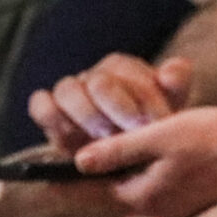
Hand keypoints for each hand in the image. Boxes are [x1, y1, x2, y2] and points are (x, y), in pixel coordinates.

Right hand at [30, 54, 193, 151]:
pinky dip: (51, 116)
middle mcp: (93, 75)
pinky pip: (40, 104)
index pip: (128, 73)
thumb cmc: (151, 123)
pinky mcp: (49, 111)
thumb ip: (177, 82)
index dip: (143, 99)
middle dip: (119, 109)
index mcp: (122, 67)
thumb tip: (171, 71)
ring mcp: (69, 92)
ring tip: (105, 138)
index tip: (155, 124)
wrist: (128, 150)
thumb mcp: (172, 103)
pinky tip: (71, 137)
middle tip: (132, 132)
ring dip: (88, 116)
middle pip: (99, 83)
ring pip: (67, 90)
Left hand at [73, 104, 216, 216]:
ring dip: (113, 173)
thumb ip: (119, 149)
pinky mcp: (188, 196)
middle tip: (64, 159)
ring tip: (97, 155)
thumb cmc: (216, 141)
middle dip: (87, 177)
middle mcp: (153, 207)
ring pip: (130, 188)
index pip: (89, 193)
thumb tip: (79, 160)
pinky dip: (137, 172)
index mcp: (142, 196)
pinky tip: (140, 155)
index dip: (62, 181)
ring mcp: (173, 204)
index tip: (37, 176)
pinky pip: (150, 185)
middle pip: (108, 193)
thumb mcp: (163, 136)